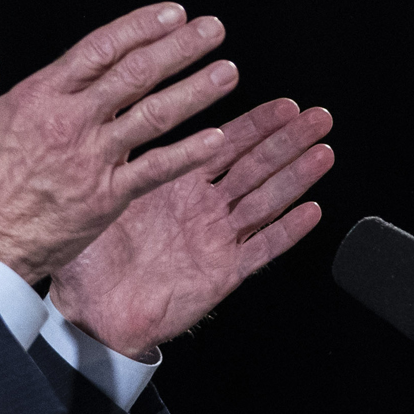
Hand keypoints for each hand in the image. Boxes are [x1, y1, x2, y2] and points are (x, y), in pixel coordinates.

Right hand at [0, 3, 241, 282]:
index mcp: (39, 96)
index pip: (99, 48)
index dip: (139, 27)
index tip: (171, 13)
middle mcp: (71, 121)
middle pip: (135, 73)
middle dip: (179, 48)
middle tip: (213, 29)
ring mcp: (92, 159)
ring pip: (153, 115)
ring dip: (195, 91)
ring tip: (228, 71)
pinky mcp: (107, 197)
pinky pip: (155, 170)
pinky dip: (187, 153)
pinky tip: (217, 138)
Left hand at [48, 97, 333, 358]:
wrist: (91, 311)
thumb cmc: (90, 255)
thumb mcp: (104, 193)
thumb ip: (122, 154)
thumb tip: (118, 105)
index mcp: (175, 183)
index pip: (224, 143)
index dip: (257, 123)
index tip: (284, 103)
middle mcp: (201, 208)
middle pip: (255, 166)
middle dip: (289, 141)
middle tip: (318, 118)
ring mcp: (215, 239)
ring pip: (265, 200)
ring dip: (297, 177)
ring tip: (324, 152)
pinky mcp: (222, 273)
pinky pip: (261, 249)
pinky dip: (287, 230)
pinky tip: (311, 211)